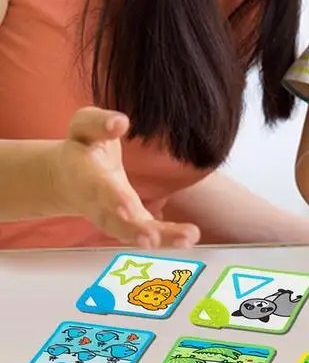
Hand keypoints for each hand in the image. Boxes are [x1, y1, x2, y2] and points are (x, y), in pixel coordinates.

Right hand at [49, 107, 200, 248]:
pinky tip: (187, 238)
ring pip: (131, 232)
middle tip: (152, 238)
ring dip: (156, 238)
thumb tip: (120, 122)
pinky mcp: (128, 222)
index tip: (128, 207)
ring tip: (185, 239)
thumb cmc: (82, 146)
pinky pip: (145, 233)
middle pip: (113, 220)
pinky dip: (165, 238)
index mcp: (85, 175)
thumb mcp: (84, 125)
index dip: (112, 198)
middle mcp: (98, 202)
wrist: (66, 178)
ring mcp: (112, 216)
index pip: (99, 188)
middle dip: (132, 229)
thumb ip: (99, 122)